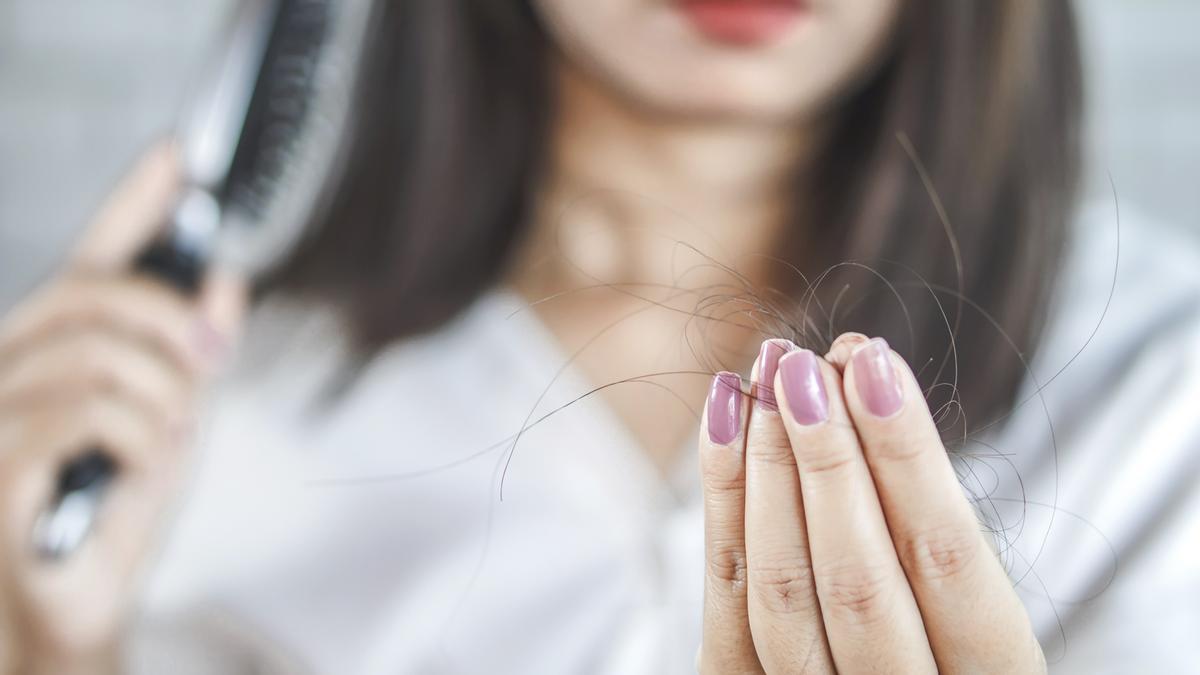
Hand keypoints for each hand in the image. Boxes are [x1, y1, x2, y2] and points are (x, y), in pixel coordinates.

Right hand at [0, 144, 245, 674]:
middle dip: (169, 318)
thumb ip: (193, 354)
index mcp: (54, 350)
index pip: (90, 259)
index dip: (132, 203)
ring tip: (172, 437)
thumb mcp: (175, 423)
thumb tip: (225, 280)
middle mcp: (9, 366)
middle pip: (89, 295)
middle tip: (214, 355)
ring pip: (94, 357)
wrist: (76, 604)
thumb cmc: (114, 514)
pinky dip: (141, 438)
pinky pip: (82, 416)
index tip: (178, 156)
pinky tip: (146, 464)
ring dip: (163, 396)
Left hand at [697, 333, 1043, 672]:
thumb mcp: (969, 606)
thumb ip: (929, 526)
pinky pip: (730, 607)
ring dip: (769, 469)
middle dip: (828, 458)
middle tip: (804, 364)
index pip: (948, 561)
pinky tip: (724, 423)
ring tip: (767, 377)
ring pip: (784, 594)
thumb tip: (869, 382)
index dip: (908, 458)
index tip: (875, 364)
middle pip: (859, 581)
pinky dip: (725, 505)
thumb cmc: (939, 642)